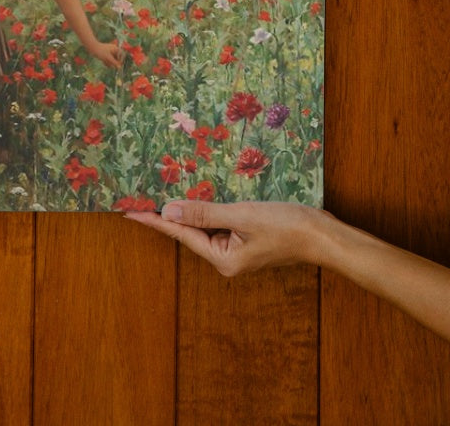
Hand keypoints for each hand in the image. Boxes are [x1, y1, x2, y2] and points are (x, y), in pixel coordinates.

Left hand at [93, 40, 123, 68]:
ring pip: (112, 60)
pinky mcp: (106, 55)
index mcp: (116, 49)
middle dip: (113, 62)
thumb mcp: (108, 58)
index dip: (120, 60)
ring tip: (105, 61)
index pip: (122, 55)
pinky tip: (103, 62)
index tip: (118, 65)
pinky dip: (106, 62)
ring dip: (109, 63)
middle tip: (109, 64)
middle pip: (117, 59)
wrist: (92, 48)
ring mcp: (110, 53)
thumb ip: (114, 62)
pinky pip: (108, 60)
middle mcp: (114, 50)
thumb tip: (119, 67)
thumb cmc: (101, 51)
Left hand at [125, 200, 326, 275]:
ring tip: (162, 192)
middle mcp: (226, 258)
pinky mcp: (247, 239)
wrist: (323, 235)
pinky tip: (198, 196)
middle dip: (168, 213)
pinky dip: (208, 209)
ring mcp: (237, 250)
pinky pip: (220, 223)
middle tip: (140, 197)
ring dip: (188, 209)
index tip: (129, 212)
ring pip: (205, 226)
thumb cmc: (286, 226)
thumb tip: (169, 211)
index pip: (181, 234)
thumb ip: (204, 213)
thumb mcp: (242, 216)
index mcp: (223, 259)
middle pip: (190, 232)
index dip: (154, 220)